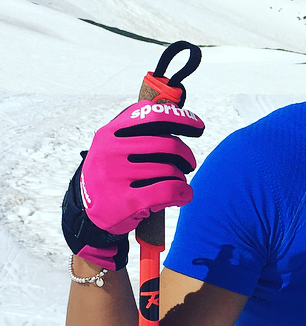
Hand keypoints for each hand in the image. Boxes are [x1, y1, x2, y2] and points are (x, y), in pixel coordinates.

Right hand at [63, 101, 204, 267]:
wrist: (86, 212)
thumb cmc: (112, 174)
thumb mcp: (115, 146)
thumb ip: (139, 129)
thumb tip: (178, 113)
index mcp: (109, 133)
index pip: (154, 116)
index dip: (182, 119)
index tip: (198, 127)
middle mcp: (110, 152)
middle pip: (170, 145)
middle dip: (186, 156)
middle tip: (188, 165)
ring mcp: (116, 177)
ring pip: (171, 170)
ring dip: (181, 178)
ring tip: (175, 183)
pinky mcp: (126, 202)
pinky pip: (171, 191)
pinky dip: (184, 193)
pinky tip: (183, 196)